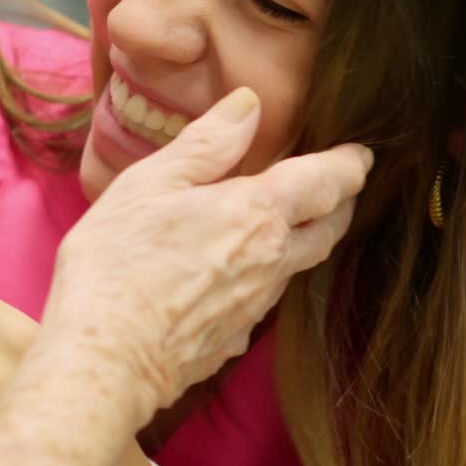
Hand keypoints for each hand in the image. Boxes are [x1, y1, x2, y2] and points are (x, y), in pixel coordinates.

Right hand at [42, 88, 371, 426]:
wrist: (106, 360)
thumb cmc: (118, 263)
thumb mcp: (150, 184)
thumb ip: (206, 143)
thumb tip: (249, 105)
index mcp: (258, 213)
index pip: (329, 182)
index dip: (350, 164)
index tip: (359, 154)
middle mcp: (271, 262)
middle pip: (329, 229)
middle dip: (339, 203)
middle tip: (336, 186)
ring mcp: (256, 307)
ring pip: (298, 266)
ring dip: (303, 240)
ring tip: (286, 223)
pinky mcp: (234, 340)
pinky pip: (263, 301)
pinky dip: (263, 279)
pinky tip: (234, 276)